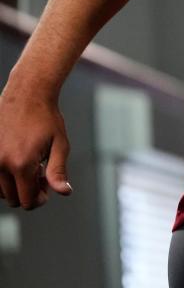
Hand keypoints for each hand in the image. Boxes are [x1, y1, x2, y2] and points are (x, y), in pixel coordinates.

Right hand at [0, 86, 72, 209]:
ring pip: (0, 191)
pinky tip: (17, 160)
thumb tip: (64, 193)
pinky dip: (3, 176)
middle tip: (41, 172)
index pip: (27, 201)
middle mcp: (0, 164)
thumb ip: (58, 171)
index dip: (40, 198)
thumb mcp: (59, 145)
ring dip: (15, 184)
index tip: (47, 184)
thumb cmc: (46, 119)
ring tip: (29, 164)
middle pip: (12, 198)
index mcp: (21, 164)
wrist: (26, 96)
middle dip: (28, 191)